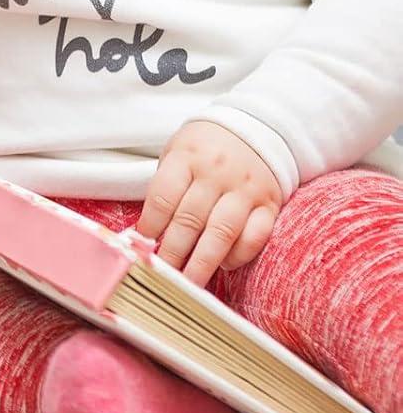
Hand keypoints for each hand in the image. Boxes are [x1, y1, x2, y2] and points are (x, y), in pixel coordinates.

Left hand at [135, 120, 282, 287]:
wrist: (255, 129)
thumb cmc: (206, 147)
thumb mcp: (177, 151)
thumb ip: (165, 185)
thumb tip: (146, 232)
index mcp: (187, 156)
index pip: (164, 196)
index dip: (151, 224)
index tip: (142, 244)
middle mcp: (216, 173)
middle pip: (190, 219)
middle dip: (173, 252)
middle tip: (162, 275)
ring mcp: (245, 189)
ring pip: (222, 232)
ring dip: (203, 262)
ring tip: (189, 283)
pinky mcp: (269, 204)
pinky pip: (256, 236)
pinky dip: (240, 255)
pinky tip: (224, 265)